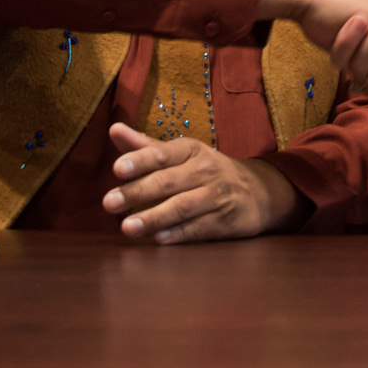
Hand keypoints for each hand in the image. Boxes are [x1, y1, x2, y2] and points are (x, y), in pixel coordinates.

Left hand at [101, 124, 300, 243]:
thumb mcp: (181, 154)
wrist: (259, 191)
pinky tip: (159, 238)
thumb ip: (146, 146)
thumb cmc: (207, 171)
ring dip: (154, 217)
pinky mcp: (226, 220)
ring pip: (182, 206)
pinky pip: (199, 227)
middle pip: (167, 181)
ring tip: (127, 227)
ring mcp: (217, 196)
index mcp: (190, 150)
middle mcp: (205, 170)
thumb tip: (114, 129)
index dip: (140, 160)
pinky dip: (179, 234)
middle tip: (109, 202)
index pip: (162, 153)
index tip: (117, 169)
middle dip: (137, 192)